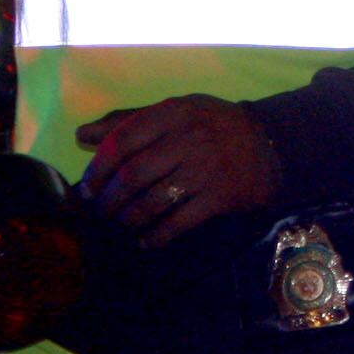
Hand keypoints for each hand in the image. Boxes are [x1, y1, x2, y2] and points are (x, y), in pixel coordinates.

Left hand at [76, 96, 284, 247]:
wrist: (271, 143)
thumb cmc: (211, 126)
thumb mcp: (176, 111)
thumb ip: (130, 121)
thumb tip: (82, 134)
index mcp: (175, 112)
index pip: (123, 139)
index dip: (98, 167)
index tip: (88, 185)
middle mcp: (190, 138)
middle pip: (133, 175)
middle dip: (109, 199)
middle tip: (101, 210)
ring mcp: (206, 169)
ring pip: (152, 202)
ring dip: (128, 219)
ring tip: (121, 224)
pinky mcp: (220, 197)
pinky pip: (178, 223)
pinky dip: (156, 236)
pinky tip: (145, 241)